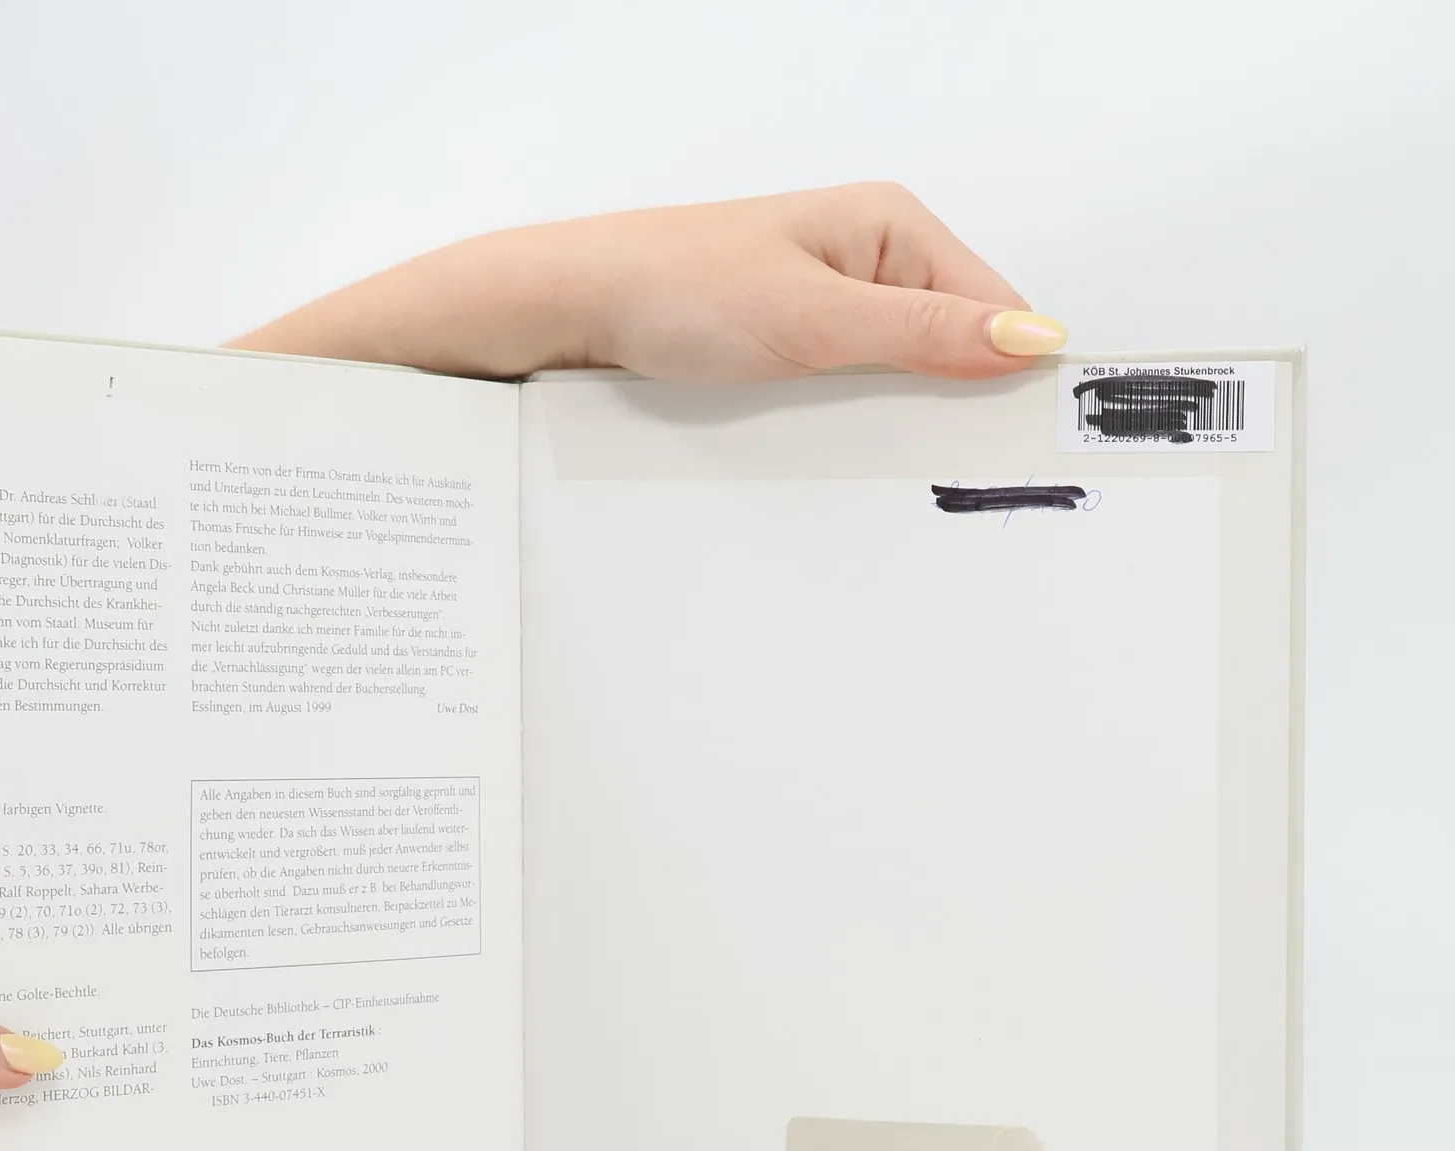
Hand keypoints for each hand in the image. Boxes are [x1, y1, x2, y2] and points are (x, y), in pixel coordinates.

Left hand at [230, 181, 1063, 382]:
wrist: (575, 309)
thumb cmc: (676, 286)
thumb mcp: (816, 320)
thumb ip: (924, 335)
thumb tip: (1026, 340)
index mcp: (890, 227)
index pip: (994, 307)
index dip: (1011, 375)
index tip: (1021, 444)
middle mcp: (865, 259)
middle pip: (950, 348)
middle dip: (947, 406)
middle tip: (946, 471)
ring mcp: (826, 304)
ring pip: (895, 379)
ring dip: (891, 421)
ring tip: (875, 455)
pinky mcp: (788, 344)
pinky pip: (846, 392)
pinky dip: (846, 424)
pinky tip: (831, 446)